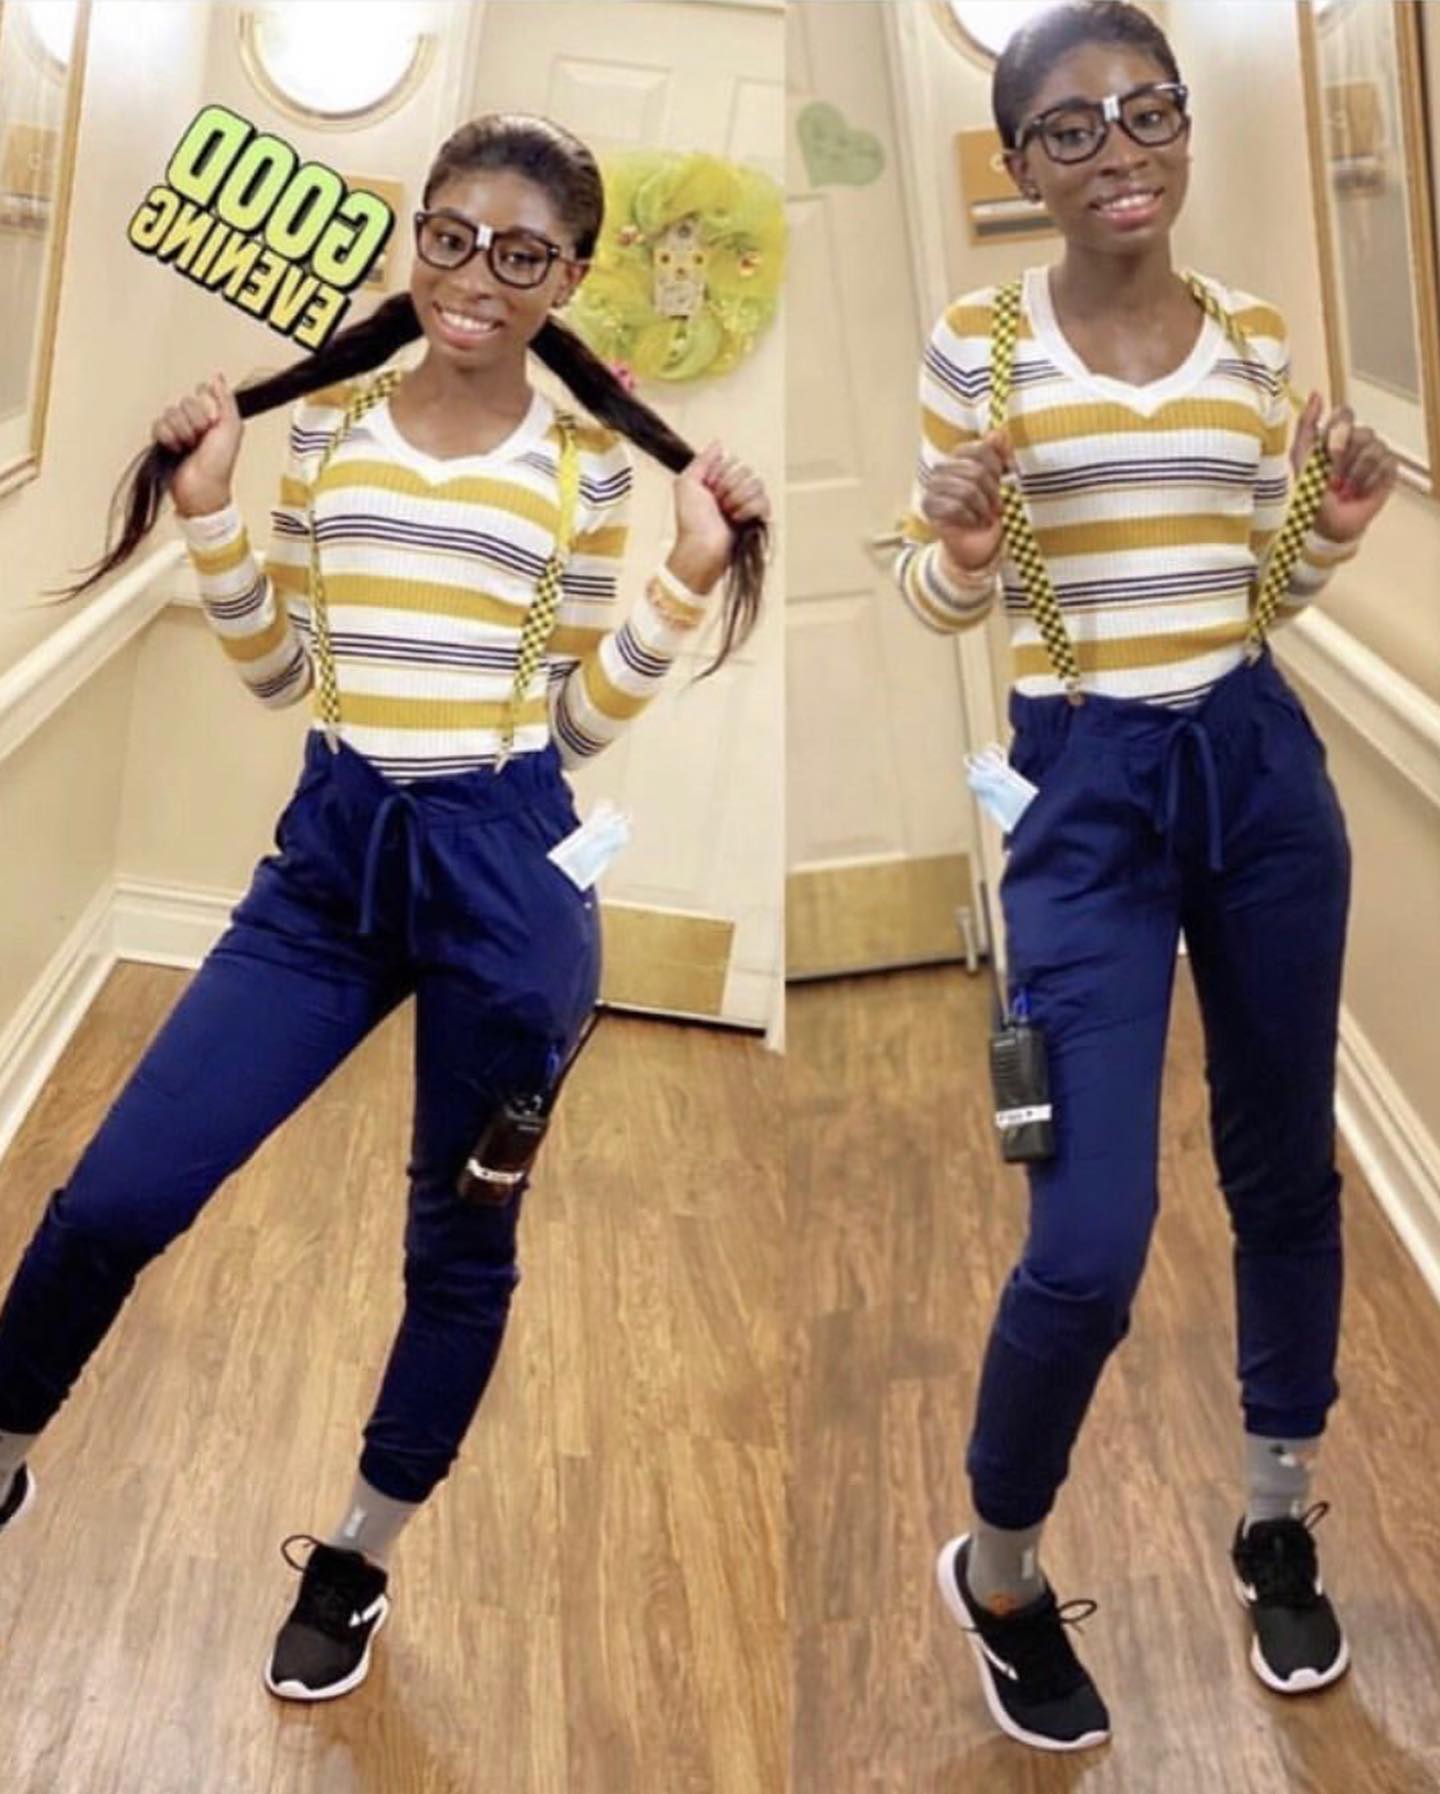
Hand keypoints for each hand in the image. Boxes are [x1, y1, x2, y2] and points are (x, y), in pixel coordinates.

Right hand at [153, 372, 243, 515]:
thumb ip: (226, 400)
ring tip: (190, 446)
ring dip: (182, 431)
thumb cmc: (220, 465)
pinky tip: (176, 449)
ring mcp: (179, 429)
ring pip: (171, 413)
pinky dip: (167, 437)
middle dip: (195, 422)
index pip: (201, 392)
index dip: (206, 407)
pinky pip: (158, 424)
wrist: (202, 487)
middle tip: (202, 439)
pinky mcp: (163, 439)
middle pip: (186, 402)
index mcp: (213, 416)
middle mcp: (196, 421)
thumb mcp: (232, 428)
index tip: (213, 423)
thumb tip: (217, 377)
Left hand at [669, 441, 769, 592]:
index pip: (733, 461)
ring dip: (739, 498)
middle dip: (729, 487)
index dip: (720, 473)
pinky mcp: (757, 518)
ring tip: (727, 513)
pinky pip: (764, 501)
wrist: (701, 547)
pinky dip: (749, 509)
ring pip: (757, 484)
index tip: (709, 488)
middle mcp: (734, 490)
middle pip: (746, 470)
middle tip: (718, 503)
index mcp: (718, 480)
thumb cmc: (691, 522)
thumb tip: (718, 444)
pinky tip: (738, 519)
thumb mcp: (686, 484)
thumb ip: (702, 460)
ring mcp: (747, 504)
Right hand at [921, 429, 1012, 571]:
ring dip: (982, 508)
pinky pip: (955, 507)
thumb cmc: (991, 512)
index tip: (1002, 483)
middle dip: (992, 492)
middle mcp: (943, 468)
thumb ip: (1001, 455)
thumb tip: (998, 433)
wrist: (979, 545)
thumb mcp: (1004, 482)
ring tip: (985, 516)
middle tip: (995, 506)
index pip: (981, 449)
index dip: (997, 468)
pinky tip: (972, 523)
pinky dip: (970, 518)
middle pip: (975, 471)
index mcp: (960, 457)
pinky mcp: (929, 507)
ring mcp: (933, 487)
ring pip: (966, 490)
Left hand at [1292, 393, 1398, 542]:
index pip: (1345, 414)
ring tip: (1346, 487)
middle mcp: (1358, 442)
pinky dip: (1369, 481)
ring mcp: (1375, 455)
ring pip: (1374, 447)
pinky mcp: (1388, 471)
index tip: (1329, 450)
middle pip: (1361, 431)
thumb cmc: (1311, 493)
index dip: (1338, 430)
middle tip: (1335, 472)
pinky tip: (1360, 491)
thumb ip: (1307, 426)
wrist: (1327, 525)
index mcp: (1337, 435)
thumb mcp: (1300, 459)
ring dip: (1355, 472)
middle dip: (1346, 454)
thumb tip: (1316, 394)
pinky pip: (1386, 464)